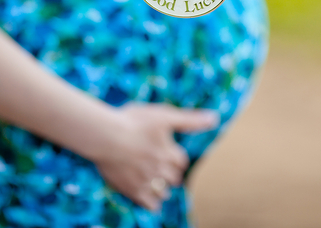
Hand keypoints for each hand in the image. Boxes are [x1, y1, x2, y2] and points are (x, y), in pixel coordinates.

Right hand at [93, 103, 218, 210]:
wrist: (105, 136)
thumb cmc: (133, 122)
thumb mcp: (164, 115)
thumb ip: (190, 120)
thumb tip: (215, 119)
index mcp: (171, 153)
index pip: (181, 162)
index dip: (175, 157)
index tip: (168, 153)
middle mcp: (163, 170)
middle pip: (174, 178)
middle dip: (170, 173)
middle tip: (160, 167)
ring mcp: (148, 182)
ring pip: (163, 192)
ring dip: (161, 188)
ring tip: (153, 180)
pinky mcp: (133, 191)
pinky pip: (150, 205)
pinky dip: (152, 202)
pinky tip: (146, 195)